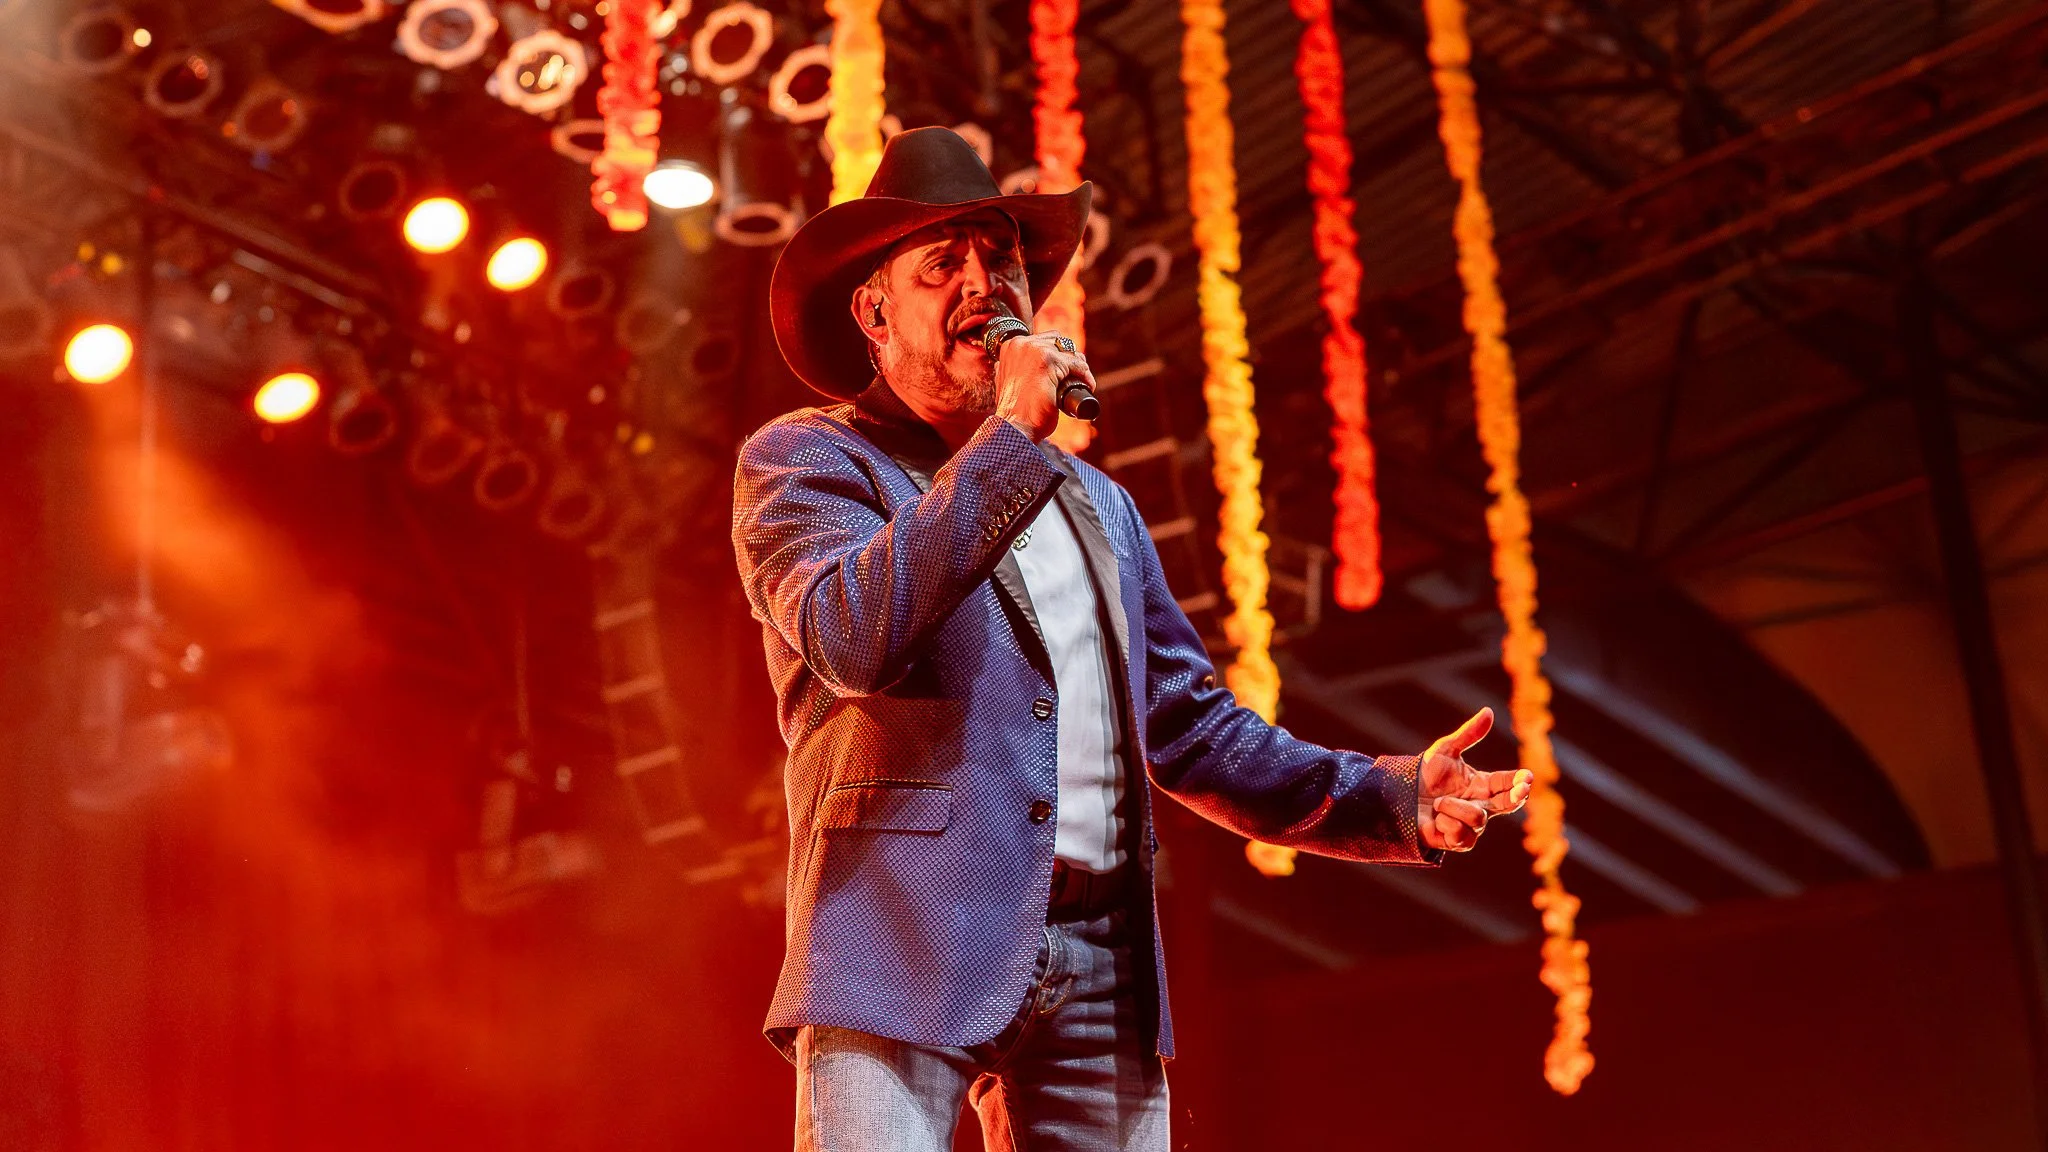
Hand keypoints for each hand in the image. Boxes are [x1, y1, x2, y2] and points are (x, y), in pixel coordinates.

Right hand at [994, 331, 1096, 442]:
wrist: (1015, 426)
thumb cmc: (1014, 411)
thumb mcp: (1010, 382)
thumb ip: (1016, 369)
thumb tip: (1028, 368)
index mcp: (1011, 347)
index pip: (1043, 340)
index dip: (1057, 354)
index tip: (1064, 371)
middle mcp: (1021, 344)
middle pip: (1057, 340)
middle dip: (1069, 357)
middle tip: (1074, 376)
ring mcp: (1034, 350)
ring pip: (1069, 351)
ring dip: (1079, 365)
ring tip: (1082, 381)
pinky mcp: (1049, 361)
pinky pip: (1077, 363)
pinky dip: (1085, 374)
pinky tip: (1087, 385)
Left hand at [1417, 707, 1531, 852]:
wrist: (1398, 796)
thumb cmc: (1424, 774)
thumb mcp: (1445, 750)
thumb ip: (1468, 734)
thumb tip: (1489, 711)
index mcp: (1483, 785)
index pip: (1507, 783)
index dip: (1519, 780)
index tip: (1527, 776)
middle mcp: (1481, 806)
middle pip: (1508, 804)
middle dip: (1517, 796)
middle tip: (1522, 788)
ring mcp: (1470, 826)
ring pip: (1479, 820)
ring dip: (1454, 808)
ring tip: (1437, 804)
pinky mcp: (1456, 842)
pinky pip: (1461, 835)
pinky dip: (1446, 823)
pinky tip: (1436, 820)